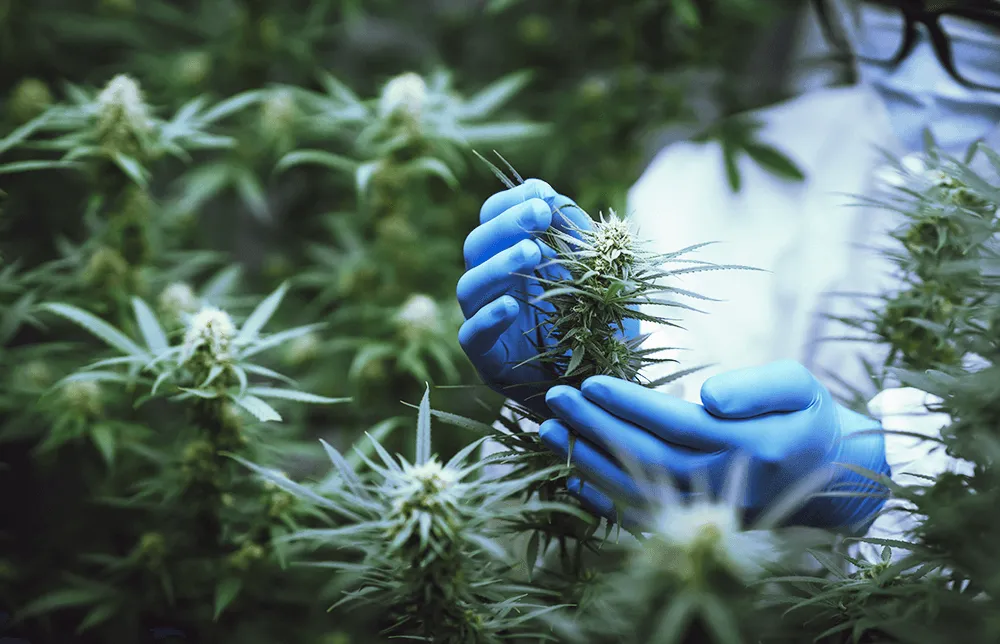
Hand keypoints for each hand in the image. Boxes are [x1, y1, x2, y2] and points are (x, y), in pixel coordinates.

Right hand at [456, 179, 591, 413]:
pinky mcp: (488, 360)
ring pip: (469, 286)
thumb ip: (578, 236)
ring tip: (534, 252)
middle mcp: (495, 288)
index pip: (493, 219)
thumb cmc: (606, 329)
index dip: (510, 202)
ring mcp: (487, 323)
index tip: (542, 195)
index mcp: (515, 260)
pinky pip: (472, 335)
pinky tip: (512, 306)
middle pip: (476, 245)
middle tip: (540, 214)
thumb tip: (550, 195)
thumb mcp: (602, 275)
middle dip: (507, 223)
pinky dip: (488, 317)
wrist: (608, 389)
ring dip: (498, 263)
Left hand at [538, 360, 890, 532]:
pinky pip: (643, 515)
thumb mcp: (799, 387)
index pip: (676, 424)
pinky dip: (604, 499)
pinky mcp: (698, 522)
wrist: (832, 477)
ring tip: (548, 430)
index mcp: (750, 447)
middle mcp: (724, 484)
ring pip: (636, 488)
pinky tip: (572, 475)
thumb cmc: (807, 418)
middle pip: (645, 456)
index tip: (589, 384)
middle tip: (554, 399)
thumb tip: (707, 396)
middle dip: (595, 426)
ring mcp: (708, 509)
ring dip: (587, 460)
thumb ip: (756, 388)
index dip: (630, 405)